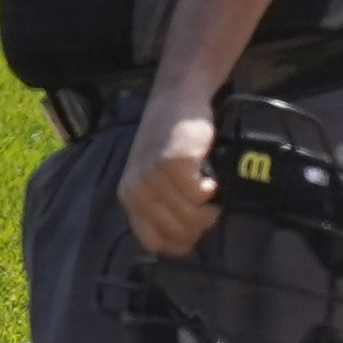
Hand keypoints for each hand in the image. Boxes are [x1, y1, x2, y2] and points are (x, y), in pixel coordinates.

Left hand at [119, 88, 221, 259]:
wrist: (177, 98)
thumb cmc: (170, 140)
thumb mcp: (153, 176)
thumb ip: (162, 204)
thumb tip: (186, 237)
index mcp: (129, 197)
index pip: (155, 242)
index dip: (181, 244)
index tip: (197, 233)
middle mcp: (136, 190)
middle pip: (177, 232)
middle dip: (199, 227)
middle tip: (210, 209)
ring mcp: (153, 176)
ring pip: (189, 217)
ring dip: (208, 210)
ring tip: (212, 194)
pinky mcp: (173, 163)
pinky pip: (197, 196)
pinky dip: (209, 192)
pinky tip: (211, 180)